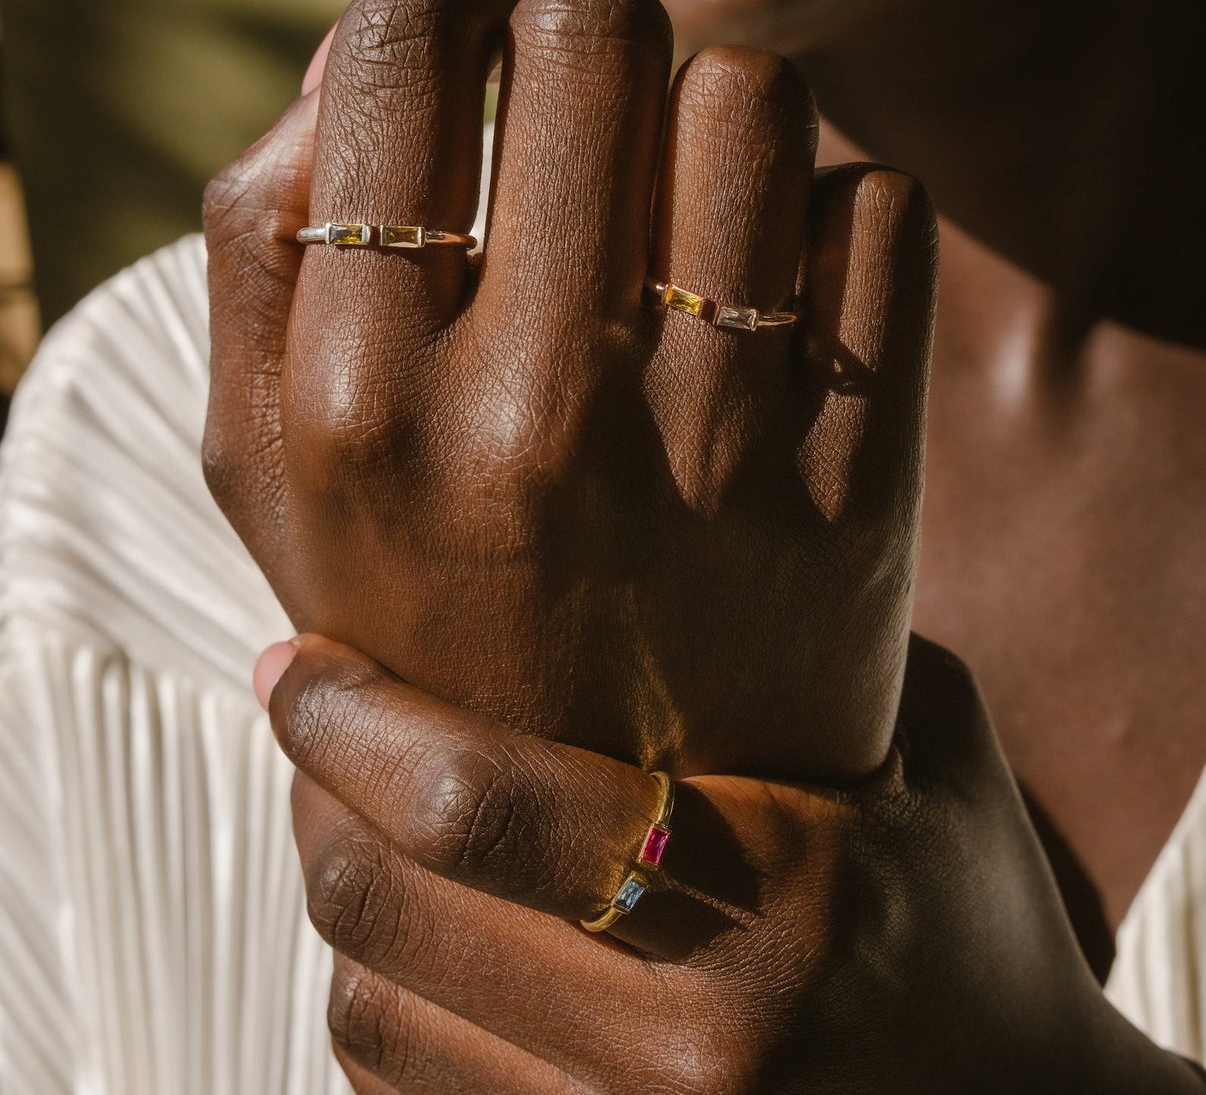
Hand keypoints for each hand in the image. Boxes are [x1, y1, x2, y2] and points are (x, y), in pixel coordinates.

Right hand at [203, 0, 937, 780]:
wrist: (615, 819)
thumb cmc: (443, 619)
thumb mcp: (278, 477)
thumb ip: (262, 255)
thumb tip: (351, 68)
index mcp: (354, 404)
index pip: (400, 52)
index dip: (446, 4)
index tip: (480, 35)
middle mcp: (528, 417)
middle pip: (592, 40)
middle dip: (593, 44)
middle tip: (595, 114)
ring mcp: (710, 454)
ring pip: (754, 96)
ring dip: (724, 117)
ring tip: (691, 208)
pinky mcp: (859, 489)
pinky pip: (878, 210)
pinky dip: (836, 220)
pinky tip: (784, 298)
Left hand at [264, 633, 1202, 1094]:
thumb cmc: (977, 916)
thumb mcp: (933, 746)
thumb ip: (815, 645)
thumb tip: (662, 543)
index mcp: (774, 908)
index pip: (482, 804)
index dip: (353, 720)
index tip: (296, 661)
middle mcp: (687, 1053)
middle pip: (385, 913)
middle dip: (318, 799)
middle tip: (320, 724)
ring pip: (367, 1015)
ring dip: (340, 899)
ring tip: (359, 819)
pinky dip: (380, 1000)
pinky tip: (415, 934)